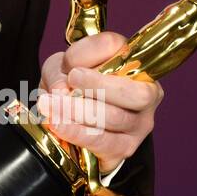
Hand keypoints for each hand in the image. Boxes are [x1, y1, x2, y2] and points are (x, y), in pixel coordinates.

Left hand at [36, 30, 162, 175]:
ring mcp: (139, 123)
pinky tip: (57, 124)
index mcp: (131, 62)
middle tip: (70, 81)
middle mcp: (145, 93)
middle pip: (134, 92)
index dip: (91, 52)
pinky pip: (103, 142)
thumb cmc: (72, 87)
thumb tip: (62, 90)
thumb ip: (58, 71)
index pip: (116, 47)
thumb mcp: (60, 68)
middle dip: (98, 85)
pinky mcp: (125, 148)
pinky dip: (76, 132)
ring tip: (51, 105)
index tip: (69, 64)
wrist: (73, 120)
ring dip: (77, 110)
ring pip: (115, 118)